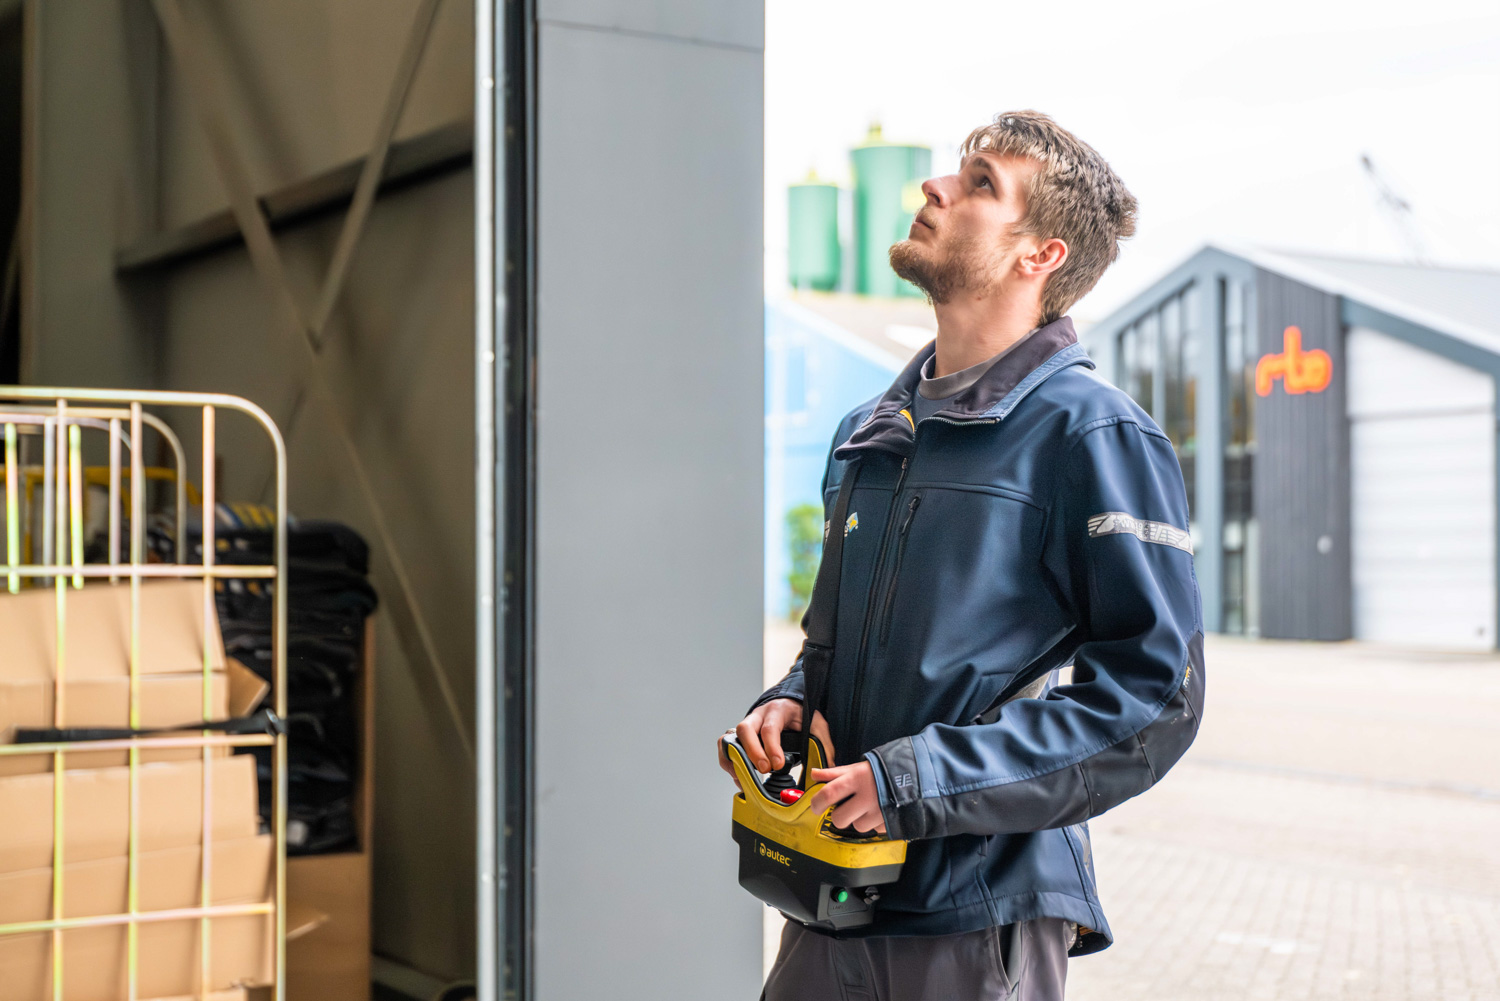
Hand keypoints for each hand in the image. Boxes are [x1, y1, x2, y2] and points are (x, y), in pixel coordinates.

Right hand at [717, 699, 834, 789]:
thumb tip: (829, 766)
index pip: (769, 728)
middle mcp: (757, 716)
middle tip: (763, 770)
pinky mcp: (738, 736)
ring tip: (745, 778)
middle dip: (752, 753)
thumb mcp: (816, 723)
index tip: (777, 764)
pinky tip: (739, 777)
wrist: (788, 704)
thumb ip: (823, 742)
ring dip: (734, 759)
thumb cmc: (800, 715)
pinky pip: (725, 747)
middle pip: (745, 730)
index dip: (771, 747)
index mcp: (776, 711)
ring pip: (729, 738)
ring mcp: (745, 725)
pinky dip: (728, 762)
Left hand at [808, 762, 886, 834]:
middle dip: (838, 816)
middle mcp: (867, 796)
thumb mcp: (858, 767)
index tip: (816, 806)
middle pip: (840, 818)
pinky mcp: (890, 822)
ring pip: (857, 826)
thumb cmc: (882, 771)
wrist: (915, 775)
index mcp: (856, 779)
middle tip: (844, 808)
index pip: (829, 794)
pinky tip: (880, 810)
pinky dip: (875, 823)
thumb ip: (835, 773)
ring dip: (859, 819)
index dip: (817, 802)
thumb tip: (814, 774)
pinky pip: (875, 830)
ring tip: (868, 806)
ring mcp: (879, 811)